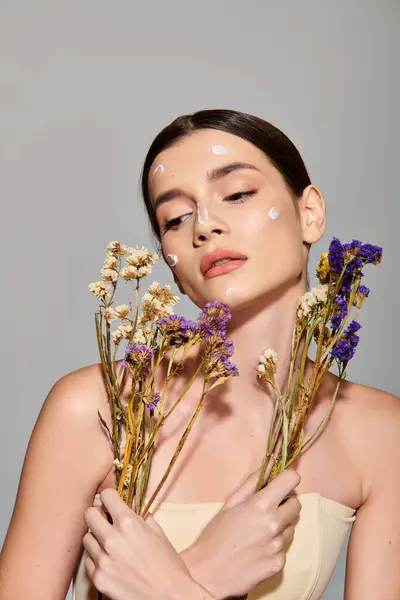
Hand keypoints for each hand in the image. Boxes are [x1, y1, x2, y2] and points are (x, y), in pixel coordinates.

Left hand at [83, 488, 215, 599]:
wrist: (170, 597)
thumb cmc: (169, 567)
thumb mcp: (159, 535)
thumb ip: (143, 521)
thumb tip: (136, 515)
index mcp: (129, 523)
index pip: (106, 496)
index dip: (110, 496)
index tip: (112, 500)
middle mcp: (112, 539)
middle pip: (89, 514)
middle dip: (97, 514)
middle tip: (106, 519)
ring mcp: (103, 560)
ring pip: (86, 538)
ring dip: (96, 537)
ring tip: (109, 543)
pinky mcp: (98, 578)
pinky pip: (89, 561)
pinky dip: (97, 559)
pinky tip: (109, 561)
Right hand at [181, 461, 300, 598]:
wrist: (208, 573)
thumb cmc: (215, 535)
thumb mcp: (230, 502)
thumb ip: (252, 481)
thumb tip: (271, 462)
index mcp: (261, 505)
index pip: (292, 480)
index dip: (287, 479)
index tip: (280, 483)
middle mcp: (274, 524)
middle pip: (296, 503)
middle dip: (285, 502)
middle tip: (268, 507)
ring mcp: (278, 545)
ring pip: (291, 526)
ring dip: (281, 524)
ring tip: (259, 530)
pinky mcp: (279, 563)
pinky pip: (284, 546)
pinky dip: (275, 544)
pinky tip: (258, 547)